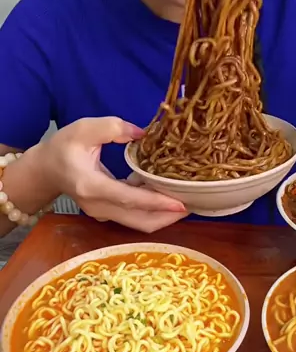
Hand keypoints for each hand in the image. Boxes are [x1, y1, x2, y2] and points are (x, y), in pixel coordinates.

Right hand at [42, 117, 186, 231]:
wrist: (45, 169)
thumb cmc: (64, 147)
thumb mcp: (85, 128)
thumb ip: (114, 128)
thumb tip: (143, 134)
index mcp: (92, 186)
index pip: (129, 199)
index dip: (156, 202)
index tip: (181, 204)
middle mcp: (98, 206)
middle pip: (138, 221)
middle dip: (168, 216)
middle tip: (194, 204)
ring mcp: (102, 213)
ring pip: (138, 223)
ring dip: (163, 215)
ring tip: (186, 201)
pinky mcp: (107, 214)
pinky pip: (134, 217)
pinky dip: (152, 210)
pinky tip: (166, 195)